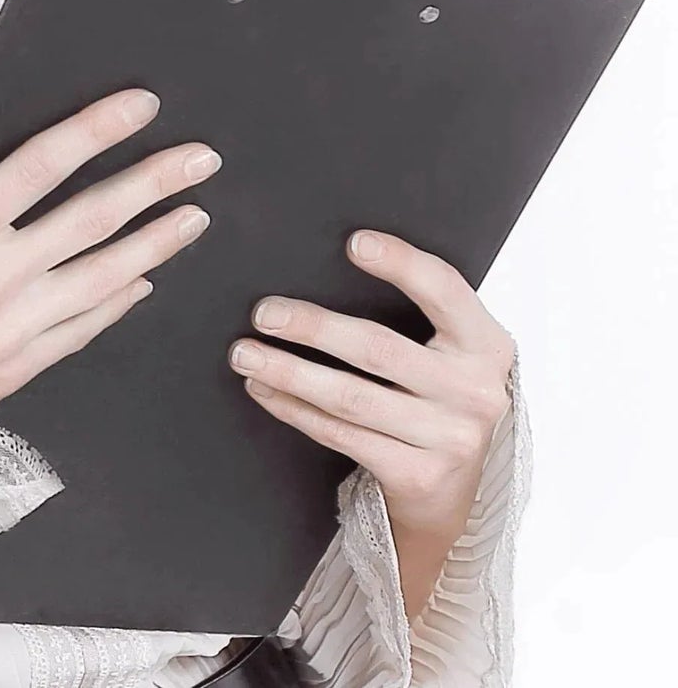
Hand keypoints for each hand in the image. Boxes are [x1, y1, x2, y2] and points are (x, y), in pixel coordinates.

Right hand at [0, 88, 223, 415]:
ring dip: (156, 241)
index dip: (95, 131)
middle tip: (201, 158)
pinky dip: (118, 302)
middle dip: (153, 181)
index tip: (139, 106)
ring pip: (103, 276)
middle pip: (91, 217)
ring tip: (196, 216)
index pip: (40, 166)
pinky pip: (82, 330)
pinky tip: (145, 281)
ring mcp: (12, 329)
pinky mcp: (16, 371)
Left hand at [226, 229, 514, 542]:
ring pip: (349, 398)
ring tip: (246, 354)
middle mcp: (474, 391)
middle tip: (264, 313)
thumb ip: (415, 313)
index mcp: (485, 344)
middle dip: (312, 327)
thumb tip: (330, 264)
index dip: (401, 264)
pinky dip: (294, 410)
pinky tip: (264, 390)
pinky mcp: (417, 475)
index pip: (445, 290)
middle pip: (378, 349)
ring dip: (289, 373)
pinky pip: (340, 435)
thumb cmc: (440, 395)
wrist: (460, 486)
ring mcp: (448, 438)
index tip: (354, 243)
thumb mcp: (450, 350)